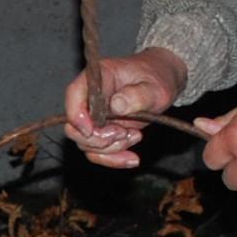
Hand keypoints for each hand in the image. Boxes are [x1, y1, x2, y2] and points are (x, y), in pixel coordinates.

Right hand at [62, 48, 190, 168]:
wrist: (162, 83)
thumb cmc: (156, 78)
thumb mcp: (154, 87)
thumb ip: (138, 95)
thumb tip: (117, 105)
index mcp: (97, 77)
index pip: (73, 94)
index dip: (76, 115)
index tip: (90, 130)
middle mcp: (90, 98)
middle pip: (74, 127)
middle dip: (98, 138)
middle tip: (123, 134)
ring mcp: (94, 117)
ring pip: (87, 144)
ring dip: (112, 148)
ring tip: (135, 136)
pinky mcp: (102, 132)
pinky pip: (99, 153)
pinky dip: (114, 159)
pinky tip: (132, 158)